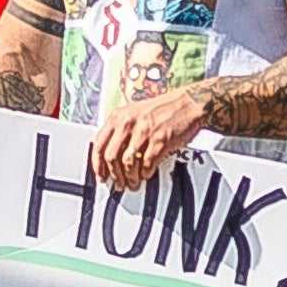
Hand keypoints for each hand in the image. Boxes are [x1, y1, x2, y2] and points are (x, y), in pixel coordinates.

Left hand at [88, 86, 209, 192]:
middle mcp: (129, 123)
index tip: (101, 176)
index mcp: (118, 116)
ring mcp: (145, 131)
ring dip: (130, 177)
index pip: (99, 145)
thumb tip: (109, 156)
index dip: (98, 165)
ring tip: (133, 183)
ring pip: (128, 162)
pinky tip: (147, 174)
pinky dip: (146, 172)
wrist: (188, 103)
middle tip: (119, 183)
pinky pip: (148, 162)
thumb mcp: (133, 113)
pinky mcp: (161, 139)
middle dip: (114, 175)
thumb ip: (119, 130)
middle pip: (112, 157)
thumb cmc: (162, 109)